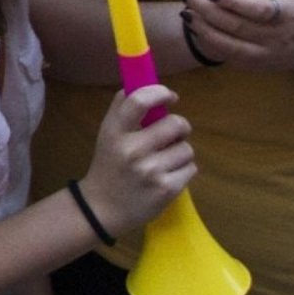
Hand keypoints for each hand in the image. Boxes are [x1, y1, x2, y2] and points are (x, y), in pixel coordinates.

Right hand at [78, 84, 197, 235]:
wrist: (103, 208)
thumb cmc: (108, 165)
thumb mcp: (106, 134)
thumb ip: (122, 109)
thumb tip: (145, 85)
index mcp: (115, 132)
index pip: (139, 100)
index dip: (160, 93)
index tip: (170, 97)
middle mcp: (133, 150)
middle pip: (175, 124)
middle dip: (180, 127)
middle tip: (174, 133)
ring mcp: (151, 171)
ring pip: (187, 148)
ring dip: (181, 151)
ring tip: (167, 159)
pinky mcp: (166, 190)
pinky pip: (191, 168)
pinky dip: (184, 170)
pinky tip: (169, 175)